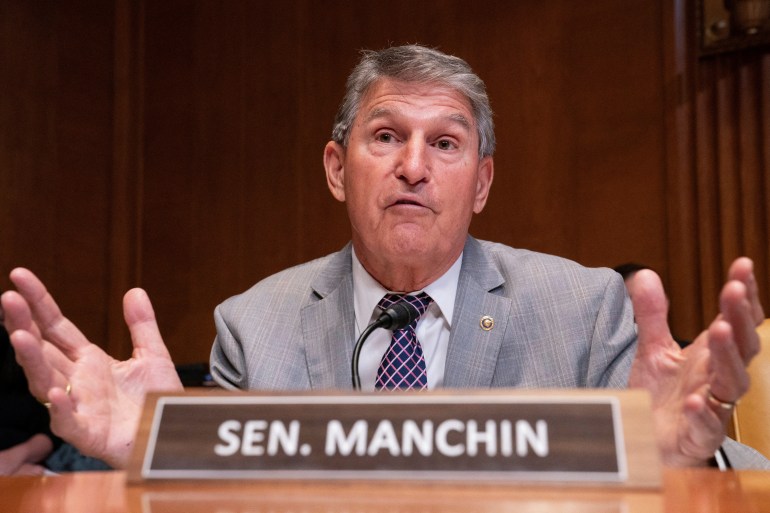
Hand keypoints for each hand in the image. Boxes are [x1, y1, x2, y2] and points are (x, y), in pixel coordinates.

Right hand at [1, 268, 182, 468]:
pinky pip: (68, 421)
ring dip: (31, 359)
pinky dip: (60, 407)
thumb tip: (135, 291)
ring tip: (19, 336)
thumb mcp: (153, 356)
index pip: (56, 326)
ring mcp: (78, 406)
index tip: (19, 276)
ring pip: (45, 381)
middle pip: (42, 349)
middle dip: (23, 324)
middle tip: (8, 298)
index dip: (39, 302)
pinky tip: (56, 391)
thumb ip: (142, 326)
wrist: (169, 434)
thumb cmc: (156, 401)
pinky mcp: (88, 433)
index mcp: (88, 361)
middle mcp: (77, 381)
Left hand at [627, 257, 763, 465]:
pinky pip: (707, 425)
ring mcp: (713, 408)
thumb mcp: (653, 349)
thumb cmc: (660, 395)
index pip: (736, 322)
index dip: (743, 296)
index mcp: (712, 355)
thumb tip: (643, 273)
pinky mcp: (699, 436)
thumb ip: (652, 315)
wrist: (648, 441)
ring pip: (733, 383)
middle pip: (741, 347)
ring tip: (719, 330)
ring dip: (727, 356)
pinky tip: (695, 400)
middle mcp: (718, 378)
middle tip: (733, 290)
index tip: (743, 265)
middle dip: (739, 318)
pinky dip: (703, 413)